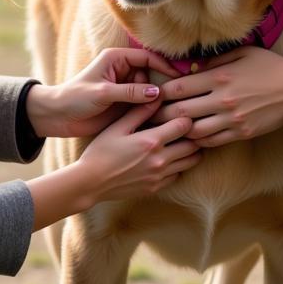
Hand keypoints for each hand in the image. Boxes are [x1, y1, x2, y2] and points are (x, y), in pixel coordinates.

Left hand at [25, 47, 177, 137]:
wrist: (58, 117)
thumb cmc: (75, 98)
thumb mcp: (103, 93)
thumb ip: (130, 92)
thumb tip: (157, 93)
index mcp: (116, 59)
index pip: (146, 57)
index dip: (163, 66)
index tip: (178, 78)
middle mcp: (123, 71)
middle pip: (152, 73)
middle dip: (163, 83)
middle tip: (177, 98)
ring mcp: (125, 88)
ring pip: (150, 90)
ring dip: (159, 98)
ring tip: (171, 109)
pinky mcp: (125, 104)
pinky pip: (144, 104)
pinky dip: (152, 109)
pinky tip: (162, 117)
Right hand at [77, 100, 201, 201]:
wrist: (90, 183)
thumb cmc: (100, 152)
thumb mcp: (118, 128)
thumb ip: (140, 112)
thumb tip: (158, 95)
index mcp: (151, 141)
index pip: (184, 125)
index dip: (185, 117)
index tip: (181, 113)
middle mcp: (160, 160)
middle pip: (193, 145)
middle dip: (193, 134)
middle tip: (187, 127)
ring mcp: (159, 177)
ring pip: (190, 162)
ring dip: (190, 151)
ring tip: (182, 141)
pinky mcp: (156, 188)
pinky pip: (178, 176)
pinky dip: (179, 166)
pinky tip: (169, 158)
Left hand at [153, 46, 282, 147]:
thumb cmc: (269, 67)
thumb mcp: (242, 54)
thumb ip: (214, 61)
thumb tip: (190, 68)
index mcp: (219, 77)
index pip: (179, 87)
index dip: (161, 92)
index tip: (153, 94)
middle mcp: (222, 99)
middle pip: (181, 111)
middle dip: (161, 115)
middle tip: (149, 116)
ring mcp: (231, 119)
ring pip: (193, 131)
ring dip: (178, 130)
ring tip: (168, 129)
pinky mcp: (240, 133)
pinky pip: (212, 142)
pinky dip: (198, 141)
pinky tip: (191, 137)